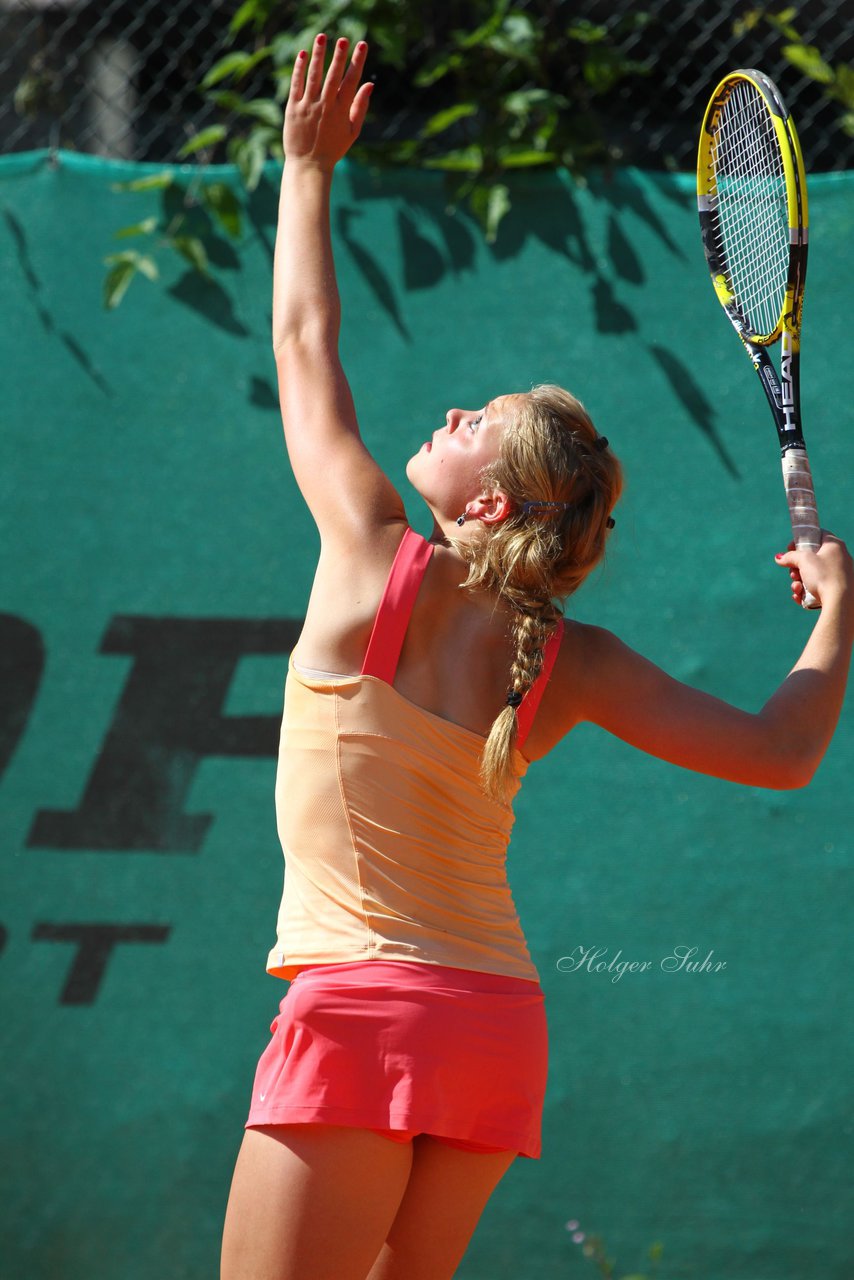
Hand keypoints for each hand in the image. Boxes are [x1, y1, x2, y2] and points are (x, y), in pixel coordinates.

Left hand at [284, 34, 371, 171]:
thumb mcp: (352, 131)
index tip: (362, 45)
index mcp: (341, 111)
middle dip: (339, 56)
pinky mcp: (293, 108)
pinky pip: (296, 84)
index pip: (351, 81)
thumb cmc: (333, 148)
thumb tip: (370, 83)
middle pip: (333, 76)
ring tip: (322, 37)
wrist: (309, 165)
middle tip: (343, 39)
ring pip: (314, 76)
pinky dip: (299, 69)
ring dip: (318, 56)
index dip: (357, 62)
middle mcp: (325, 106)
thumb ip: (360, 106)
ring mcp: (308, 106)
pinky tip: (303, 54)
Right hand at [775, 531, 853, 609]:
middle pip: (811, 557)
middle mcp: (839, 558)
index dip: (801, 539)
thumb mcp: (804, 560)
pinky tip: (800, 596)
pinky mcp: (835, 589)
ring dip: (798, 581)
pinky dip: (806, 590)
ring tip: (797, 587)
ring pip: (812, 574)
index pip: (817, 534)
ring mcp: (838, 574)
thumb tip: (779, 558)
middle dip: (796, 567)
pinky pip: (817, 587)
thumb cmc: (824, 575)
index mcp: (834, 545)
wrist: (840, 601)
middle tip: (793, 572)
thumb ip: (790, 556)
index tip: (790, 548)